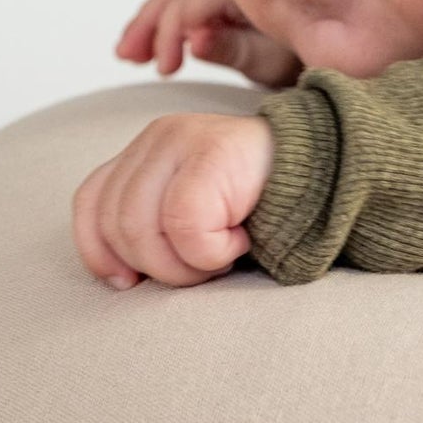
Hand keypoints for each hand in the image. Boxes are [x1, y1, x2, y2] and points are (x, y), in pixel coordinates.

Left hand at [73, 112, 274, 289]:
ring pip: (141, 226)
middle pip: (116, 222)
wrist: (331, 177)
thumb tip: (122, 278)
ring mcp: (181, 139)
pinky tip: (241, 242)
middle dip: (157, 266)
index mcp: (147, 152)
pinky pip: (183, 224)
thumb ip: (155, 229)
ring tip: (223, 257)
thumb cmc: (263, 212)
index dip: (99, 252)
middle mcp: (158, 138)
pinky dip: (211, 251)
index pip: (91, 203)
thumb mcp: (196, 220)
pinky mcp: (211, 151)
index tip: (128, 284)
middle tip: (203, 269)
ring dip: (184, 263)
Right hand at [118, 0, 303, 88]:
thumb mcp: (269, 59)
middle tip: (132, 57)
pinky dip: (156, 19)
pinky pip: (178, 0)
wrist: (319, 44)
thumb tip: (194, 39)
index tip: (165, 67)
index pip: (195, 1)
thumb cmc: (298, 56)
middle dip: (150, 25)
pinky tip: (140, 41)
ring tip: (127, 53)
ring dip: (145, 23)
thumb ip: (231, 48)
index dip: (172, 33)